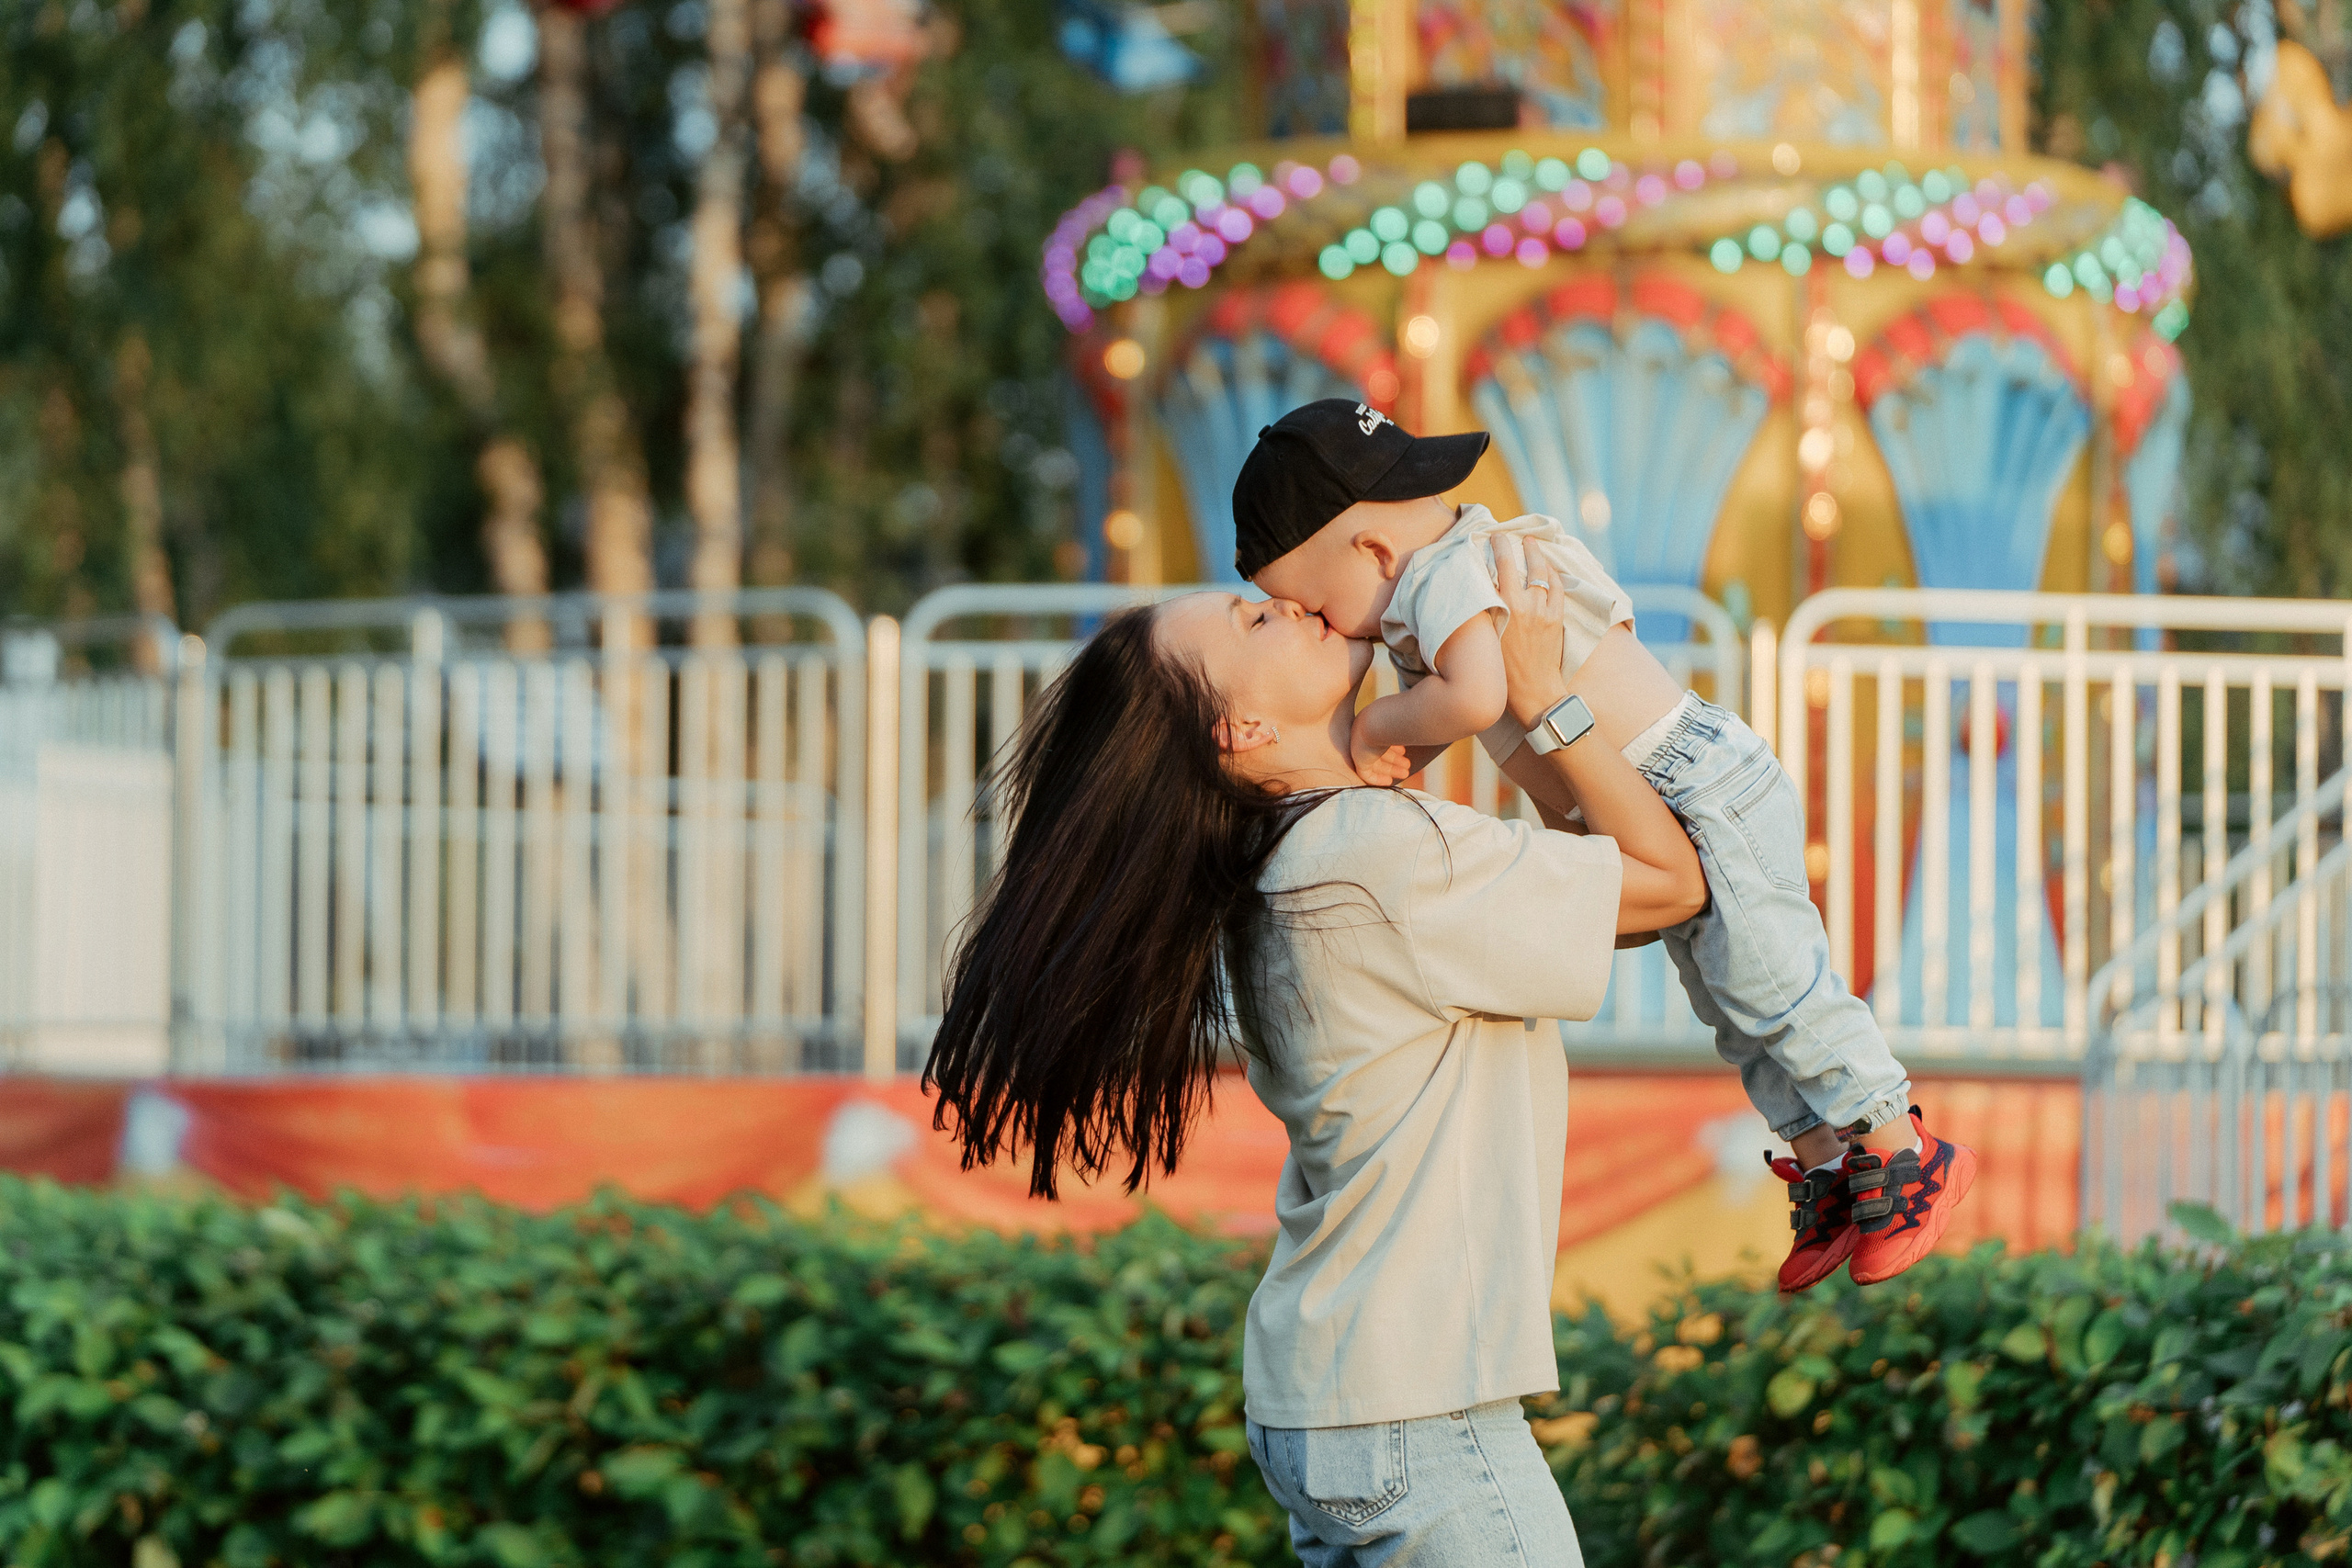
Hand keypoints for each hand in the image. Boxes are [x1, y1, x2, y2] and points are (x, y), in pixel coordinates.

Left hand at [1349, 708, 1412, 786]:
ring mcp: (1358, 747)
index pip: (1380, 738)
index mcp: (1369, 722)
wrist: (1379, 721)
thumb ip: (1403, 725)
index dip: (1392, 746)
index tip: (1404, 751)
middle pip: (1377, 751)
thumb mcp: (1400, 720)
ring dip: (1390, 769)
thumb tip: (1419, 723)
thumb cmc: (1395, 716)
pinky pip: (1366, 774)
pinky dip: (1377, 779)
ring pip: (1373, 763)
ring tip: (1405, 773)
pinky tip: (1389, 781)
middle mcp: (1361, 735)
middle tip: (1407, 764)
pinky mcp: (1357, 761)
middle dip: (1394, 759)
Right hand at [1493, 534, 1570, 729]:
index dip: (1497, 548)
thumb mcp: (1488, 636)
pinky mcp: (1556, 619)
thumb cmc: (1503, 671)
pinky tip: (1550, 568)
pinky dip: (1554, 575)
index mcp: (1504, 607)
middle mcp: (1524, 604)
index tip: (1493, 537)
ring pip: (1543, 573)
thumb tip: (1485, 590)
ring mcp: (1544, 611)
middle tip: (1509, 535)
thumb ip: (1488, 611)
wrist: (1533, 691)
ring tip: (1532, 544)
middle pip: (1521, 564)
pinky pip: (1558, 589)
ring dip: (1537, 555)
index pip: (1500, 567)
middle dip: (1515, 546)